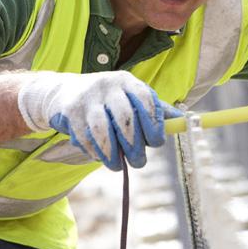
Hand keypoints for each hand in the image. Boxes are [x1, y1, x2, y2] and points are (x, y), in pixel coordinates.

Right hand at [17, 71, 182, 170]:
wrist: (63, 92)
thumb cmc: (108, 99)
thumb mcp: (131, 97)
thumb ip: (156, 110)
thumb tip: (184, 120)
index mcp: (128, 82)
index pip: (146, 102)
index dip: (153, 125)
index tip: (156, 143)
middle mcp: (108, 86)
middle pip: (125, 119)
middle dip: (134, 146)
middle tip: (139, 162)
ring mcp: (87, 98)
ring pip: (103, 131)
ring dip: (112, 154)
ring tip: (118, 166)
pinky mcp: (69, 112)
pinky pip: (85, 138)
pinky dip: (94, 152)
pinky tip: (100, 156)